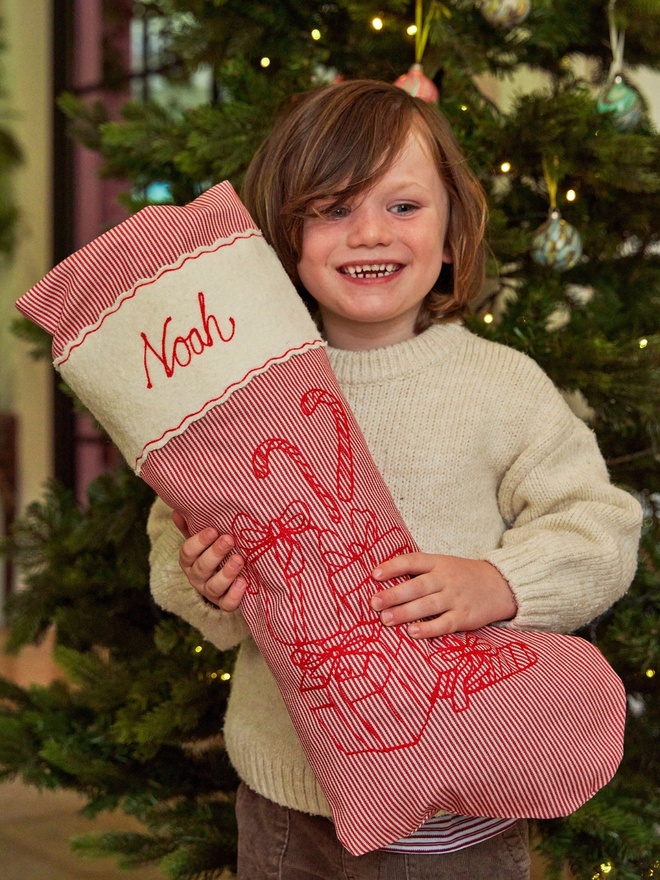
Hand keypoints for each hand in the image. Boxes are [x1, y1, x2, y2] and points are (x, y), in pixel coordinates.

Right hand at [173, 511, 246, 610]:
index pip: (187, 552)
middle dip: (215, 553)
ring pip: (214, 586)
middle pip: (201, 568)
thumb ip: (190, 527)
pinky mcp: (224, 603)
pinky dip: (235, 594)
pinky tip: (244, 582)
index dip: (199, 542)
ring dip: (227, 573)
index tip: (213, 530)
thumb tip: (177, 510)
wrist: (225, 582)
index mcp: (189, 561)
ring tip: (239, 559)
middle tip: (228, 540)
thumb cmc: (213, 553)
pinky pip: (227, 604)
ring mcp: (210, 592)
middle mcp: (197, 578)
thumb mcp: (201, 540)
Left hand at [370, 553, 516, 638]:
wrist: (501, 585)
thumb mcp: (444, 565)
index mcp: (438, 563)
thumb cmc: (464, 576)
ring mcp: (456, 598)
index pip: (413, 561)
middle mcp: (446, 579)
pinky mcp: (465, 616)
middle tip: (374, 603)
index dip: (393, 567)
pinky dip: (428, 628)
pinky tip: (413, 632)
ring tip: (386, 619)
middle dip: (394, 594)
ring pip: (427, 605)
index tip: (374, 575)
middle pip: (417, 586)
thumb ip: (420, 571)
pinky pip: (444, 623)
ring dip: (405, 613)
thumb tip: (385, 580)